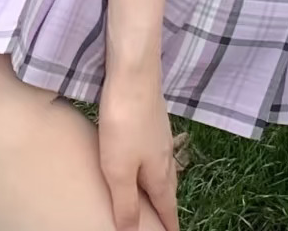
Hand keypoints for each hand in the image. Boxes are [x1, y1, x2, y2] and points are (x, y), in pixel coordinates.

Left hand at [97, 62, 178, 230]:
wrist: (133, 72)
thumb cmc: (124, 123)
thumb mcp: (119, 170)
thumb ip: (126, 204)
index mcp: (159, 173)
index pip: (167, 208)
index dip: (169, 226)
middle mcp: (165, 155)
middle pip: (169, 189)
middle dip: (167, 207)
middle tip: (165, 221)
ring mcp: (160, 134)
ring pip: (163, 169)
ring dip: (161, 186)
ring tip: (154, 195)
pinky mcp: (152, 118)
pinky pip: (156, 151)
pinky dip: (153, 165)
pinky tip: (143, 158)